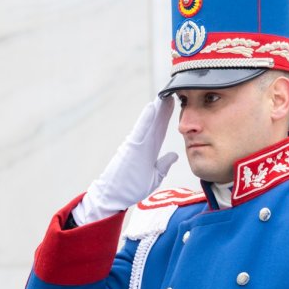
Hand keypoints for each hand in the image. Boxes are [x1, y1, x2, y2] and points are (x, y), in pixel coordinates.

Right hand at [73, 96, 178, 224]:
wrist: (113, 197)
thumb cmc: (130, 188)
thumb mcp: (154, 177)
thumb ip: (163, 165)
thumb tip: (174, 155)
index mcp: (149, 150)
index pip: (160, 130)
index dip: (167, 117)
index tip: (175, 104)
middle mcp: (143, 144)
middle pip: (156, 122)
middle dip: (164, 108)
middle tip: (173, 91)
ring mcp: (136, 144)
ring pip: (148, 122)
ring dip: (156, 108)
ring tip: (165, 94)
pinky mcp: (131, 148)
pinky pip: (140, 130)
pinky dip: (146, 118)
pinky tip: (151, 107)